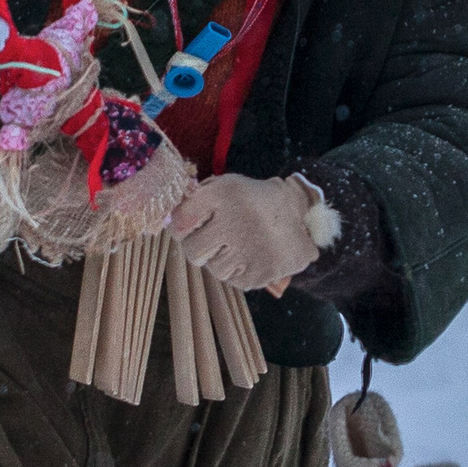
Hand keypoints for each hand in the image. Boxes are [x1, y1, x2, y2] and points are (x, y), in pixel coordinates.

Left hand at [168, 173, 332, 291]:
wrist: (301, 215)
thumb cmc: (253, 201)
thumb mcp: (227, 186)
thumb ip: (195, 199)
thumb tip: (166, 219)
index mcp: (224, 195)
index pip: (182, 219)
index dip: (178, 227)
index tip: (184, 228)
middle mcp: (235, 222)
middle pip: (193, 250)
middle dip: (195, 248)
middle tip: (207, 242)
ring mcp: (250, 250)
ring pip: (213, 268)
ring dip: (218, 260)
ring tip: (236, 246)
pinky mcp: (262, 272)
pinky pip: (234, 280)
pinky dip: (237, 271)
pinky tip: (250, 255)